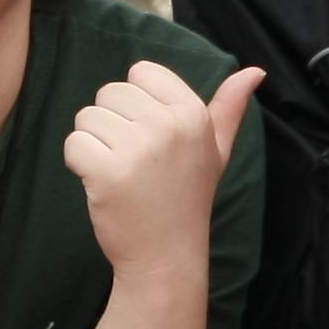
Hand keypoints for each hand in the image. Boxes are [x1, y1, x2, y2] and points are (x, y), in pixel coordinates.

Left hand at [64, 58, 267, 276]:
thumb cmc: (188, 198)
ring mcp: (139, 149)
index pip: (142, 71)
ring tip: (121, 174)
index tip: (150, 137)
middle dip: (112, 124)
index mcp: (194, 114)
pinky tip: (102, 185)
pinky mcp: (108, 172)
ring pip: (87, 117)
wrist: (167, 257)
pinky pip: (74, 144)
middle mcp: (169, 126)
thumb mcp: (217, 151)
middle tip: (135, 162)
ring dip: (94, 145)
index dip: (136, 103)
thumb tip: (254, 71)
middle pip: (110, 92)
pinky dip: (78, 164)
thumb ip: (230, 108)